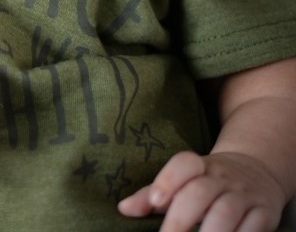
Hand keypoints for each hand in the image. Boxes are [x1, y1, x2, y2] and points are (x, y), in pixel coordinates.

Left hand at [118, 151, 286, 231]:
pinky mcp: (265, 213)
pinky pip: (253, 227)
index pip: (184, 164)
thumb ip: (151, 195)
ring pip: (226, 212)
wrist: (256, 171)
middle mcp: (221, 178)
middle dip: (181, 218)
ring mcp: (244, 195)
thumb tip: (124, 208)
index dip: (168, 180)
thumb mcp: (179, 181)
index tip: (156, 200)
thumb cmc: (205, 182)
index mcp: (198, 167)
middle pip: (200, 193)